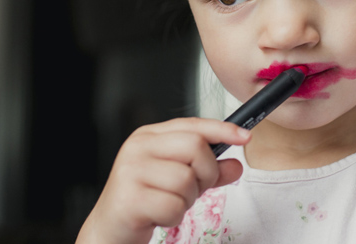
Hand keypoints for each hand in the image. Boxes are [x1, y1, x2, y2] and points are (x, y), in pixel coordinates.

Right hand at [76, 117, 250, 243]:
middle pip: (195, 148)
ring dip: (187, 200)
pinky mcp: (129, 198)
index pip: (192, 124)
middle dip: (206, 174)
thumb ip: (208, 170)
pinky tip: (159, 215)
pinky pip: (173, 206)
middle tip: (194, 189)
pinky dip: (174, 216)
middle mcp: (137, 147)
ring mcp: (130, 171)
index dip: (222, 129)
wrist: (110, 229)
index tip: (245, 136)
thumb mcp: (179, 180)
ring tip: (169, 202)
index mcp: (149, 136)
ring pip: (186, 180)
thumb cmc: (144, 200)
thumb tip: (236, 164)